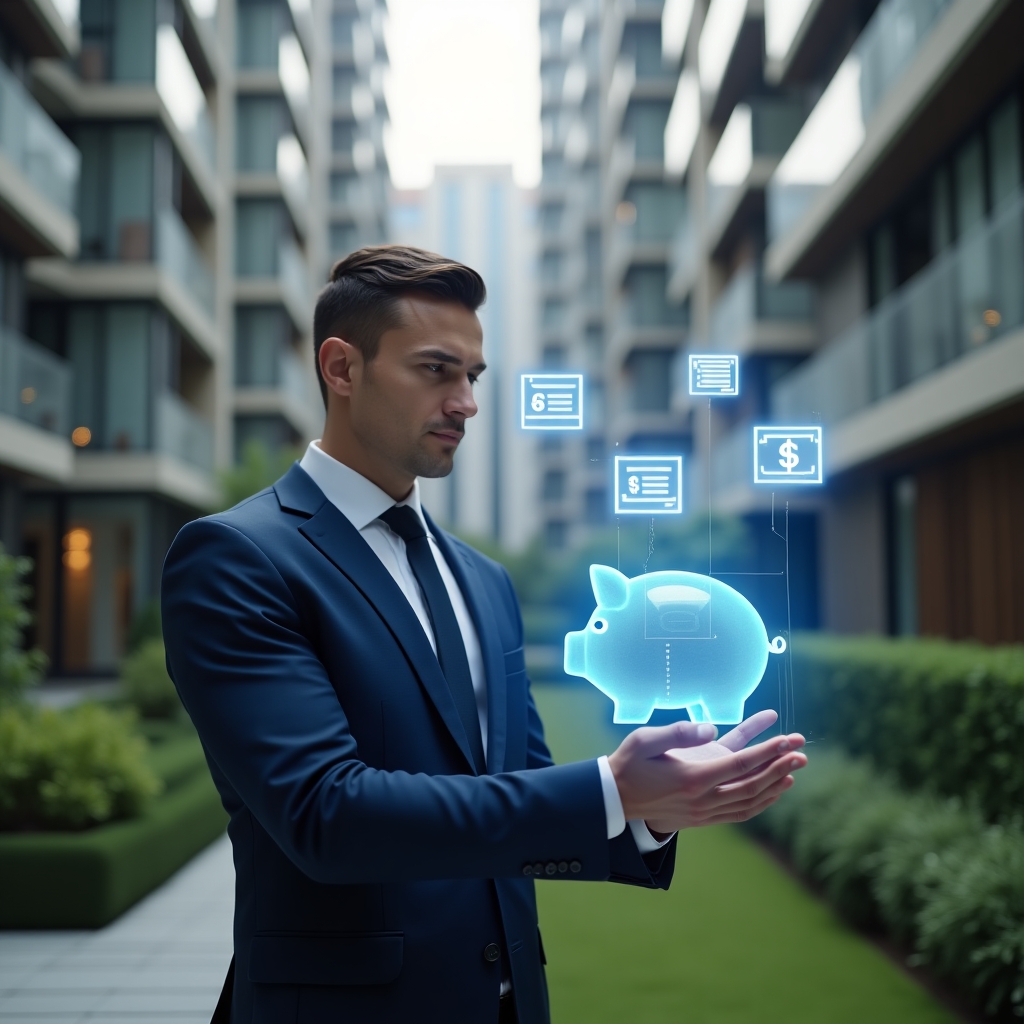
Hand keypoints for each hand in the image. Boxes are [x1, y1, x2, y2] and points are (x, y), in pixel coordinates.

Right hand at [607, 711, 805, 835]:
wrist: (616, 798)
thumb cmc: (630, 763)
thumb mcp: (645, 740)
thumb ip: (679, 732)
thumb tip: (711, 728)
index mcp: (692, 778)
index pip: (740, 764)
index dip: (768, 751)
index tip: (788, 740)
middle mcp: (702, 799)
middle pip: (752, 784)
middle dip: (779, 767)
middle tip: (801, 753)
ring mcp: (704, 811)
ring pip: (749, 801)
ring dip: (774, 785)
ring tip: (794, 770)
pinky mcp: (703, 817)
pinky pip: (740, 812)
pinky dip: (761, 802)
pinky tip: (774, 790)